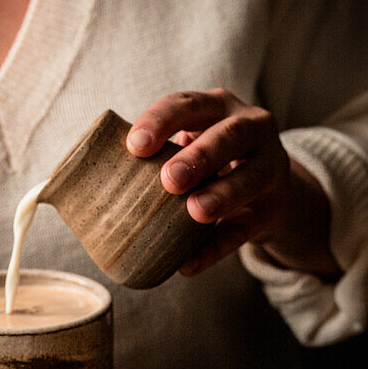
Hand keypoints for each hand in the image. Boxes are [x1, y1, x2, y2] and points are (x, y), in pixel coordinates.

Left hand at [127, 88, 340, 278]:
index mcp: (219, 107)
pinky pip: (245, 230)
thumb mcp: (192, 145)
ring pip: (250, 178)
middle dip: (200, 156)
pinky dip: (217, 248)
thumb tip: (96, 182)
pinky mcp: (271, 210)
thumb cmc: (212, 163)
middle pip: (229, 136)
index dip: (161, 121)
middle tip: (169, 180)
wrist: (269, 192)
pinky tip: (190, 264)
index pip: (188, 104)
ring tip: (195, 211)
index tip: (135, 146)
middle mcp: (252, 129)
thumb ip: (158, 155)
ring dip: (222, 194)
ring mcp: (270, 168)